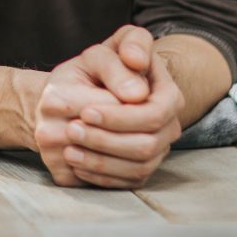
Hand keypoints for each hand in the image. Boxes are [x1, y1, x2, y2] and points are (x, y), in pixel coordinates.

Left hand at [34, 25, 180, 188]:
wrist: (82, 93)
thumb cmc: (95, 69)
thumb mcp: (101, 54)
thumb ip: (118, 58)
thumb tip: (136, 93)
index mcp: (167, 94)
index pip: (154, 113)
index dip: (121, 117)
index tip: (85, 112)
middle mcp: (168, 126)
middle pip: (146, 145)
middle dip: (106, 140)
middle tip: (71, 130)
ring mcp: (157, 150)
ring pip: (137, 167)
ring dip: (100, 162)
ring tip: (68, 150)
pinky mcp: (141, 169)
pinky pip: (126, 182)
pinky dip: (100, 176)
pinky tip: (75, 163)